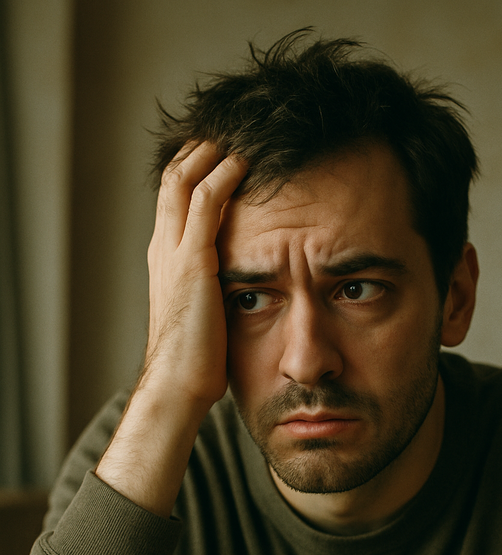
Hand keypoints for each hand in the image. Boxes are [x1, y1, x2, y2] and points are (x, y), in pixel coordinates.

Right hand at [96, 143, 246, 515]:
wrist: (179, 385)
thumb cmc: (196, 362)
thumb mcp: (204, 316)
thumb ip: (215, 291)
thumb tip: (242, 290)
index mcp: (165, 260)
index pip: (175, 198)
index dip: (196, 170)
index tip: (224, 153)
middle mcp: (164, 247)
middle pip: (175, 177)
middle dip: (202, 149)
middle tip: (233, 131)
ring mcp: (175, 251)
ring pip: (186, 179)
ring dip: (213, 152)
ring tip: (241, 134)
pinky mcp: (194, 261)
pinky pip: (207, 201)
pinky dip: (224, 175)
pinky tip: (246, 161)